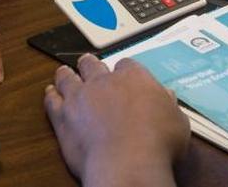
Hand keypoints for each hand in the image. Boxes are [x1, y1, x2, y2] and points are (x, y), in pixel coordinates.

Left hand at [44, 54, 189, 186]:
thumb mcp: (177, 122)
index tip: (125, 75)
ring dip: (66, 74)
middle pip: (92, 65)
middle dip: (90, 64)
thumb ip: (169, 106)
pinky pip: (52, 100)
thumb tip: (167, 97)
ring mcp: (80, 97)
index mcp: (134, 78)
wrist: (128, 163)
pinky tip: (50, 93)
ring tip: (64, 72)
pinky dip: (51, 95)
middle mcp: (104, 81)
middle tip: (88, 64)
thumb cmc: (158, 143)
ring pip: (68, 77)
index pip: (127, 64)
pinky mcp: (62, 116)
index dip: (125, 70)